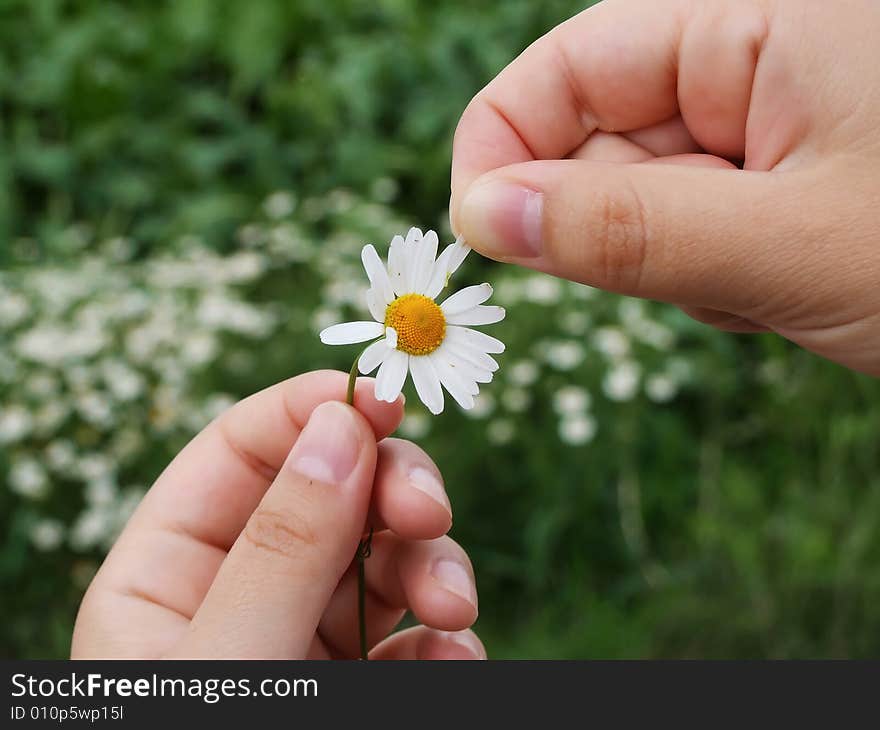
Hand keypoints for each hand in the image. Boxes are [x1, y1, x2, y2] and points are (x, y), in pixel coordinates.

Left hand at [72, 371, 483, 659]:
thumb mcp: (229, 660)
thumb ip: (283, 548)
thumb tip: (341, 426)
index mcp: (163, 577)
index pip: (238, 451)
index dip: (311, 410)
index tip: (386, 398)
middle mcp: (237, 595)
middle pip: (329, 494)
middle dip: (392, 491)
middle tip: (430, 512)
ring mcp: (300, 636)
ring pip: (383, 555)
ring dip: (433, 563)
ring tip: (456, 605)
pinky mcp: (356, 679)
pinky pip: (409, 628)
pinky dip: (443, 632)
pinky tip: (456, 651)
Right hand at [451, 0, 879, 375]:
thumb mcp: (785, 244)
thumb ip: (623, 227)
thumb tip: (483, 213)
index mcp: (750, 20)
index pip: (566, 70)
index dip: (502, 148)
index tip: (481, 236)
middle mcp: (748, 57)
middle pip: (598, 142)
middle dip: (616, 226)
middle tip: (701, 275)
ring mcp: (762, 124)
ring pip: (642, 201)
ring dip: (678, 263)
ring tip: (772, 281)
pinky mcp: (773, 181)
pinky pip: (690, 233)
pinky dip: (716, 279)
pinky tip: (783, 289)